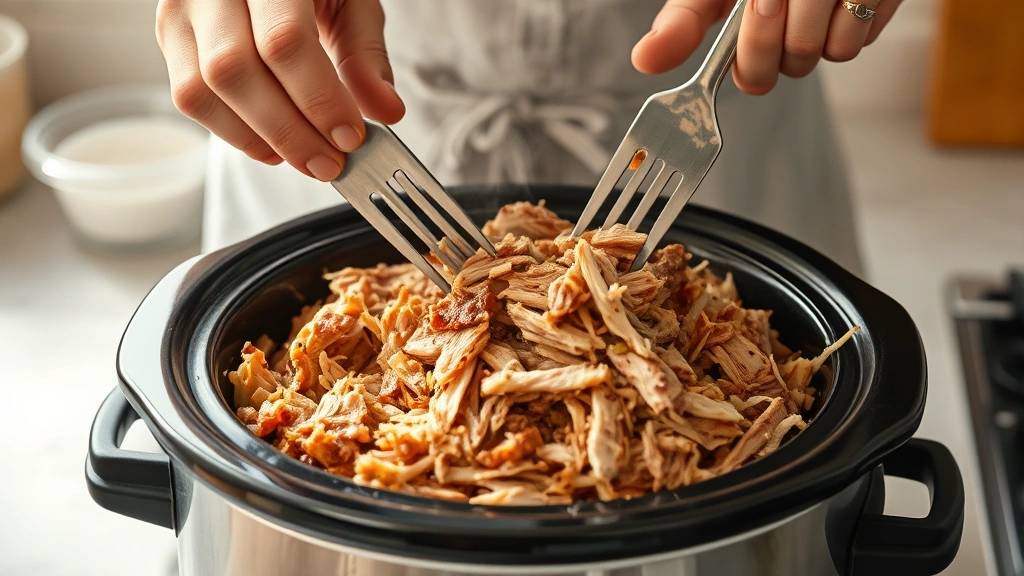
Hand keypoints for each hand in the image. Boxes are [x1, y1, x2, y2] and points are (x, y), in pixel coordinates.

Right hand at [155, 0, 404, 180]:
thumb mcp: (351, 1)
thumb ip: (365, 55)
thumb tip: (385, 111)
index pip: (284, 40)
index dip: (318, 98)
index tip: (350, 136)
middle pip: (234, 70)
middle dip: (289, 131)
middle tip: (329, 162)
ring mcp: (182, 9)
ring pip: (202, 90)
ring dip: (258, 139)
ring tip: (305, 158)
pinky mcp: (170, 34)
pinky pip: (189, 97)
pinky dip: (233, 133)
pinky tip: (272, 144)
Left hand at [632, 0, 901, 94]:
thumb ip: (683, 22)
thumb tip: (645, 60)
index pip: (755, 54)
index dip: (749, 60)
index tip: (743, 50)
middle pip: (797, 58)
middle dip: (780, 52)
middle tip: (775, 22)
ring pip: (836, 53)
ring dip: (817, 44)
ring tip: (806, 12)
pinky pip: (865, 39)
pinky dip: (848, 30)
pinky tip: (834, 6)